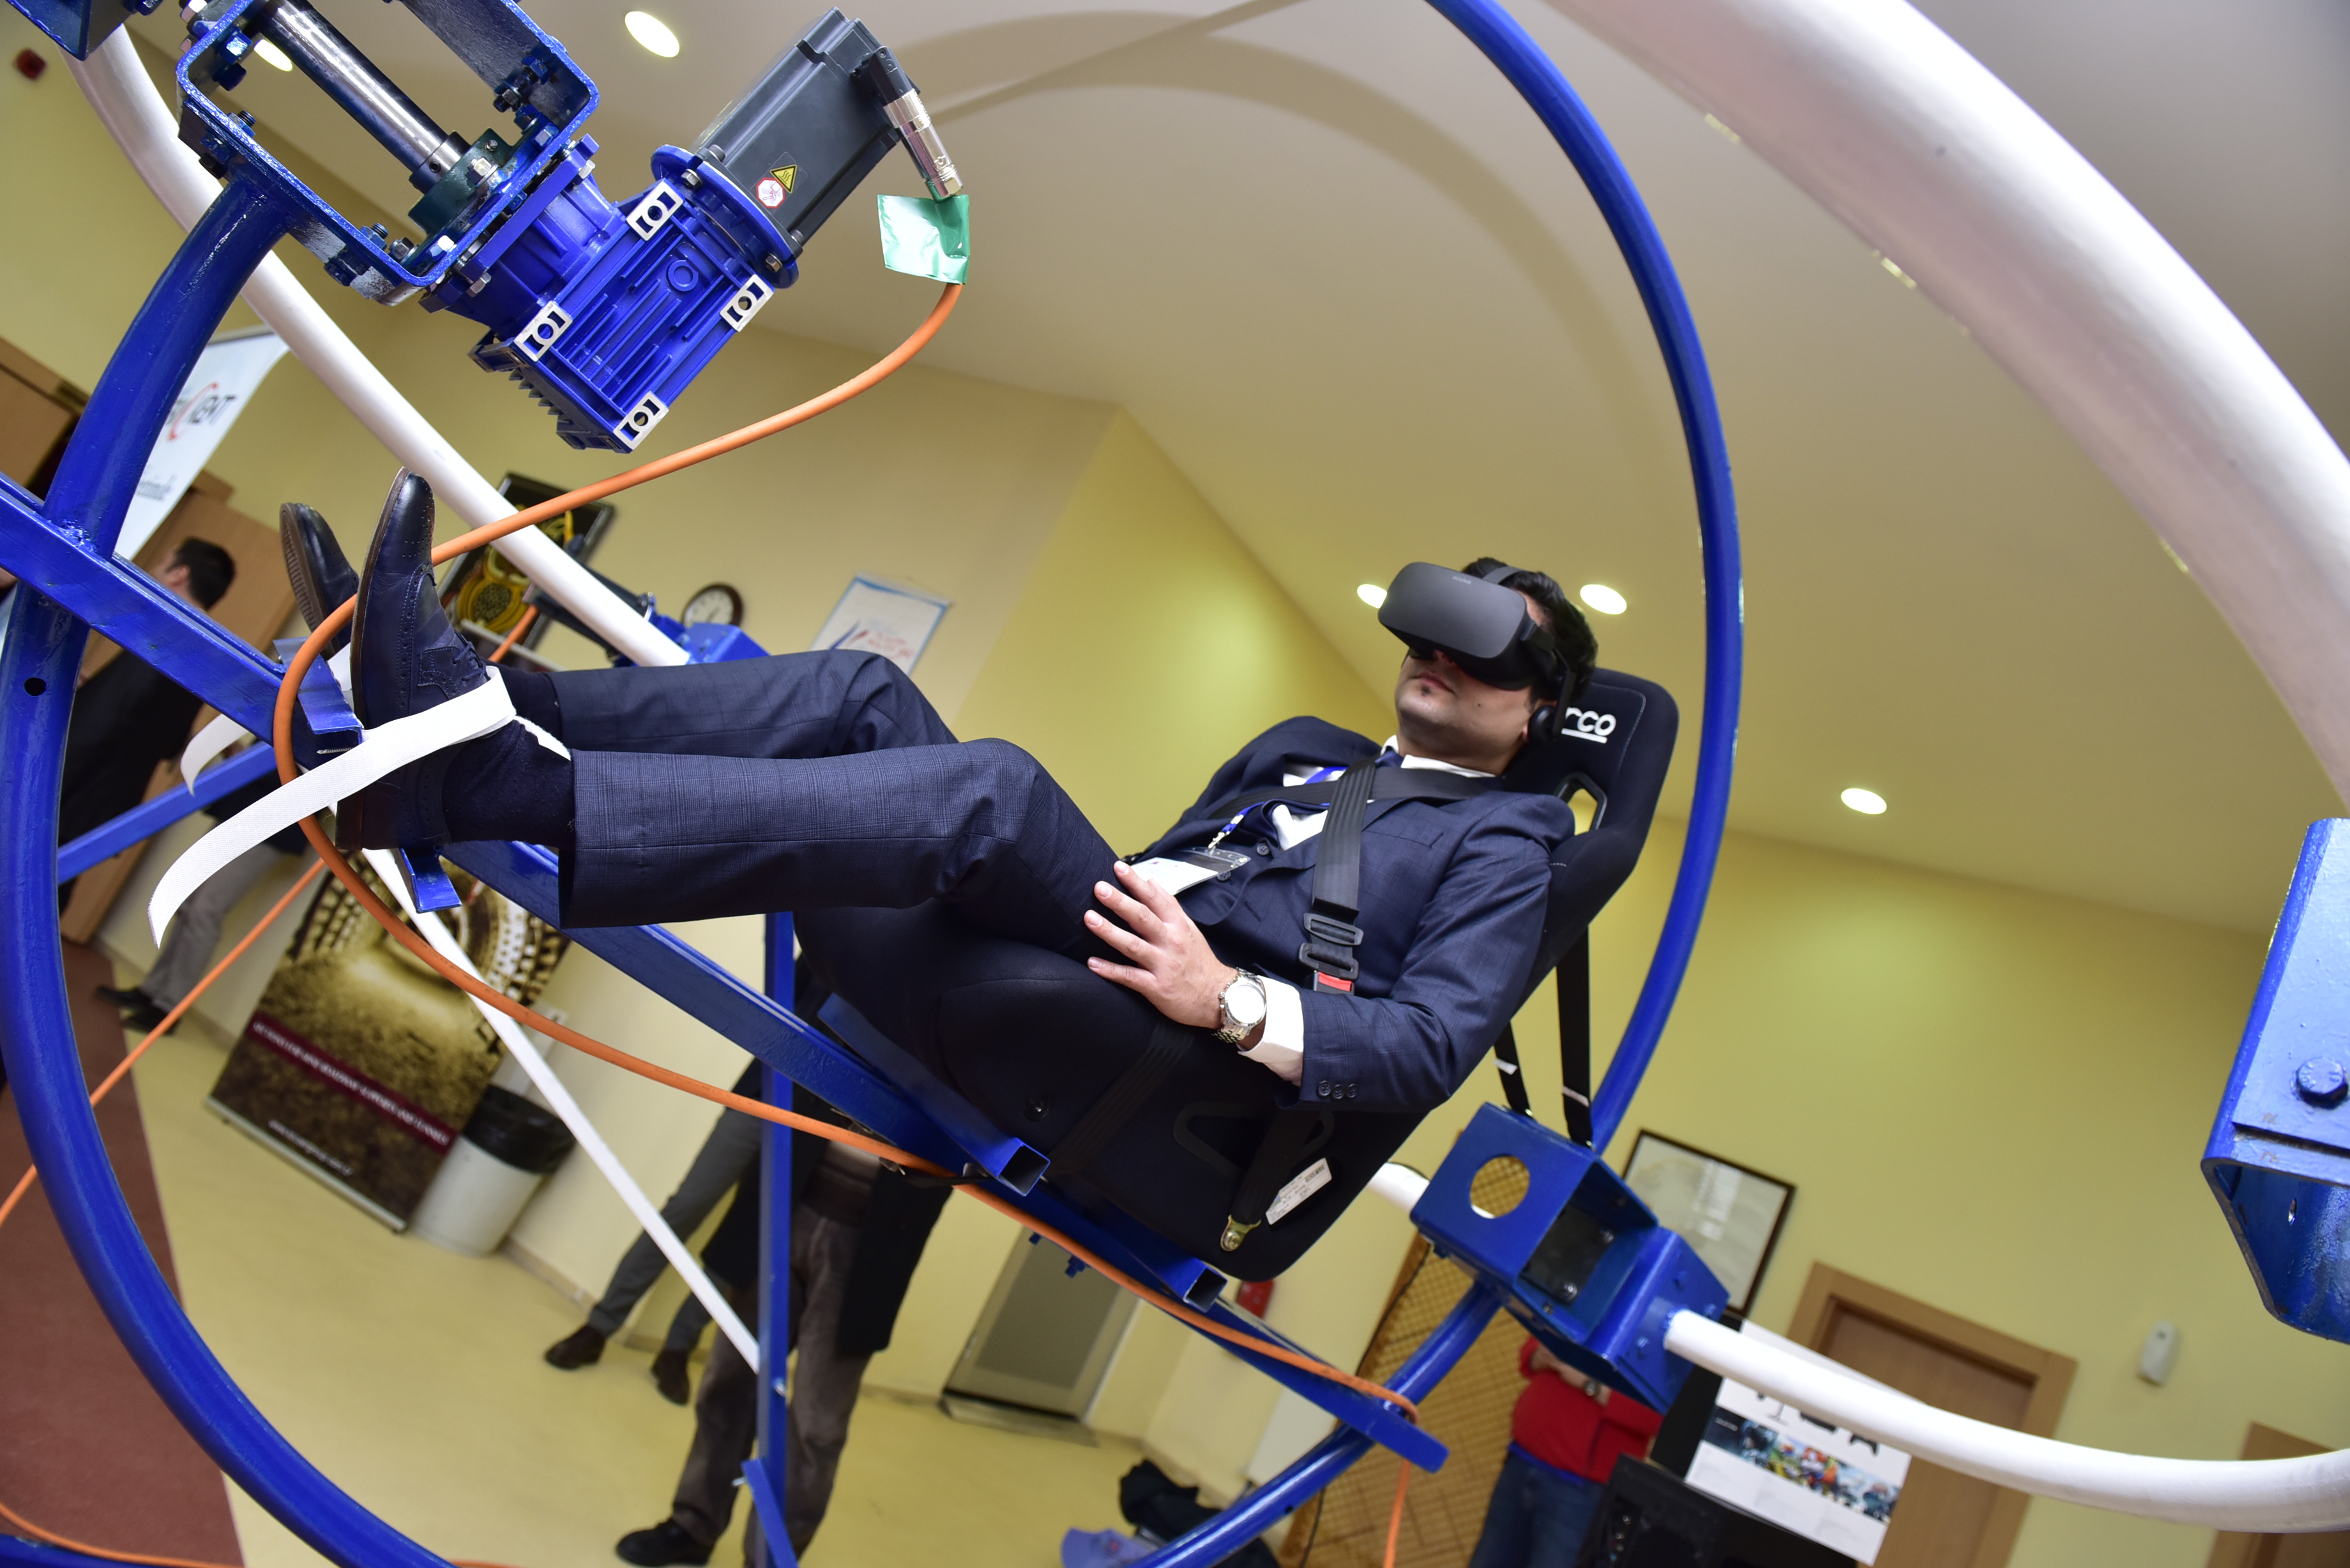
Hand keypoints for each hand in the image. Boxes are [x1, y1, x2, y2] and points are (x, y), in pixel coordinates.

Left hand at [1085, 861, 1247, 1035]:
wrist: (1217, 997)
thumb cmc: (1199, 962)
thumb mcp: (1190, 929)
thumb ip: (1169, 906)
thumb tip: (1151, 882)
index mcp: (1178, 926)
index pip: (1155, 898)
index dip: (1136, 882)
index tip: (1118, 867)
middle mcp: (1171, 942)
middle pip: (1142, 918)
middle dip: (1120, 901)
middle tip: (1099, 888)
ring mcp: (1164, 965)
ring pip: (1133, 945)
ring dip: (1110, 932)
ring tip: (1089, 918)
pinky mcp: (1157, 988)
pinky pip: (1130, 977)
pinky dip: (1111, 970)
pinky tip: (1092, 963)